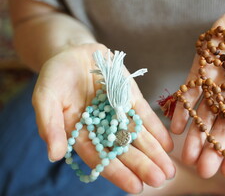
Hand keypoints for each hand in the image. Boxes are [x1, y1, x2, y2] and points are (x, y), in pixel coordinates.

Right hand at [33, 43, 174, 192]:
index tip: (135, 187)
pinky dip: (156, 129)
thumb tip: (54, 155)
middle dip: (142, 165)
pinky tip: (168, 144)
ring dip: (154, 152)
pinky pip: (144, 116)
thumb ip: (49, 125)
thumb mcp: (46, 97)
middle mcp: (102, 128)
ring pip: (137, 136)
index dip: (118, 172)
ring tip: (169, 169)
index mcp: (80, 134)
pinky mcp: (130, 99)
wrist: (73, 52)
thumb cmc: (55, 76)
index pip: (100, 158)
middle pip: (124, 150)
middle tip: (160, 179)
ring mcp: (118, 114)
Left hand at [170, 10, 224, 177]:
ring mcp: (215, 86)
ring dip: (195, 135)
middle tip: (202, 169)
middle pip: (222, 128)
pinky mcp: (200, 71)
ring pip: (204, 115)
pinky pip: (190, 91)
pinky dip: (182, 108)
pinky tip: (176, 126)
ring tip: (186, 156)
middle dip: (212, 149)